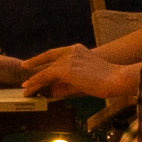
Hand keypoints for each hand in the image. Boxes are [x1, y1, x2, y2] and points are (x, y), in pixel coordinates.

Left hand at [20, 45, 140, 104]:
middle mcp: (71, 51)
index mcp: (77, 50)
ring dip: (34, 81)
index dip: (43, 58)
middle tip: (24, 70)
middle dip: (35, 66)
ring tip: (25, 90)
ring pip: (46, 70)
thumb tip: (54, 91)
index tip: (32, 62)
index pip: (55, 54)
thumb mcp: (84, 81)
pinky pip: (46, 76)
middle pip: (48, 59)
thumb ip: (68, 85)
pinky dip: (36, 83)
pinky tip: (28, 89)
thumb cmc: (107, 82)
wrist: (116, 79)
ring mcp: (68, 58)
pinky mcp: (66, 69)